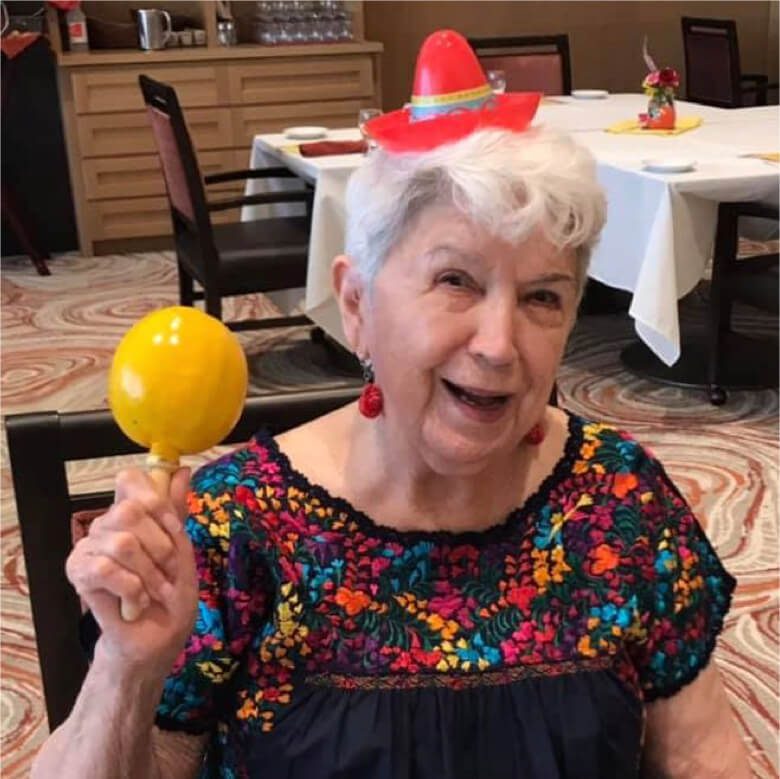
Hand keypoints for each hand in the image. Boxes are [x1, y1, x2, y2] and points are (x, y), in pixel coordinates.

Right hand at [66, 467, 198, 678]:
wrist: (156, 638)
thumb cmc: (171, 594)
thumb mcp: (183, 550)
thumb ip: (177, 511)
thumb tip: (183, 471)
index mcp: (133, 514)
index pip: (131, 479)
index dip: (157, 502)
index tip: (175, 531)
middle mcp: (107, 524)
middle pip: (130, 510)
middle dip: (161, 546)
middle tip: (169, 573)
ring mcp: (89, 547)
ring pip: (122, 542)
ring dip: (150, 574)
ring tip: (155, 593)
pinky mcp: (78, 573)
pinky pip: (106, 569)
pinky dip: (131, 589)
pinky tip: (136, 603)